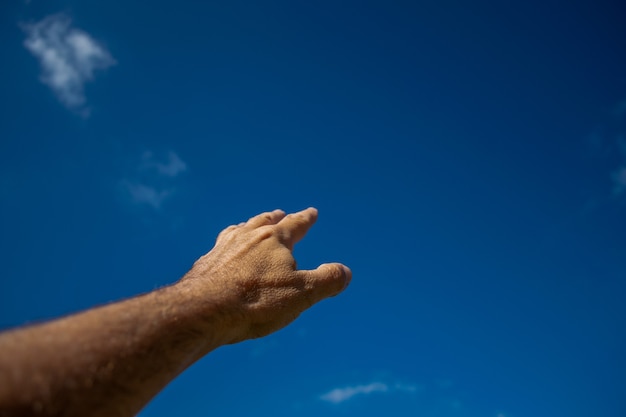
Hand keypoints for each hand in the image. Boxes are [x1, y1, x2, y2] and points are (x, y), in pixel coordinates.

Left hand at [181, 208, 350, 342]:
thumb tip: (346, 272)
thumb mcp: (302, 293)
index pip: (295, 224)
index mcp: (273, 240)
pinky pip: (219, 248)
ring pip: (239, 230)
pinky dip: (226, 245)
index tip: (312, 212)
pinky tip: (222, 252)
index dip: (306, 218)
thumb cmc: (256, 300)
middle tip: (280, 213)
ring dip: (248, 226)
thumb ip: (326, 280)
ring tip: (248, 225)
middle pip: (264, 222)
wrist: (204, 310)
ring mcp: (223, 248)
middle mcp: (247, 237)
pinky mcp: (205, 264)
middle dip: (275, 218)